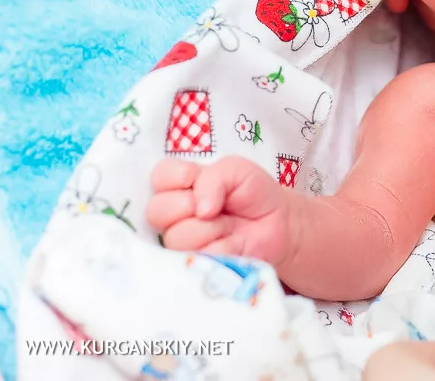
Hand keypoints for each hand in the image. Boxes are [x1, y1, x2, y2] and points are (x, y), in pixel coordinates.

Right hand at [146, 156, 295, 266]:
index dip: (178, 177)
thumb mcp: (237, 170)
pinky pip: (198, 257)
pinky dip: (221, 248)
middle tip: (214, 207)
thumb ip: (214, 178)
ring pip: (176, 237)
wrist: (278, 224)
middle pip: (156, 211)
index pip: (159, 176)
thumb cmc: (253, 192)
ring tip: (227, 226)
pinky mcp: (196, 264)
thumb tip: (200, 209)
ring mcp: (182, 242)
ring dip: (209, 229)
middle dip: (188, 205)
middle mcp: (174, 214)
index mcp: (180, 184)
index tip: (198, 179)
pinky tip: (232, 243)